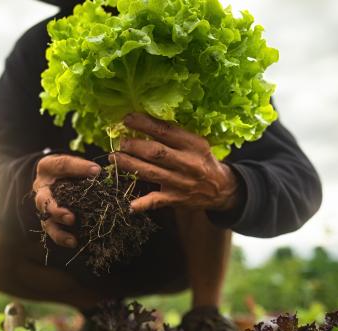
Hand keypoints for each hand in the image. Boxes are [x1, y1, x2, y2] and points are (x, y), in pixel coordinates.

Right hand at [33, 154, 100, 247]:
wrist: (59, 179)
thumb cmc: (69, 170)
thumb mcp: (75, 163)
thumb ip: (83, 167)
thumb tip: (97, 172)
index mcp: (47, 168)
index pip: (61, 166)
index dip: (78, 168)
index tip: (96, 171)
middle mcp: (41, 188)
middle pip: (44, 200)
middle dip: (56, 211)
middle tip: (71, 218)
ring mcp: (44, 206)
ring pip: (46, 220)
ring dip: (58, 231)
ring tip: (72, 239)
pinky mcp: (49, 219)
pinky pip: (53, 231)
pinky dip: (62, 238)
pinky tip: (74, 242)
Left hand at [109, 113, 242, 212]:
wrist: (222, 189)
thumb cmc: (202, 160)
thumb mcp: (196, 143)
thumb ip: (175, 135)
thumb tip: (145, 122)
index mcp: (194, 144)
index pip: (166, 131)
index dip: (145, 124)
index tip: (127, 119)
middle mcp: (188, 163)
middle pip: (156, 152)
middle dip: (134, 146)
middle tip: (120, 142)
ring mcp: (181, 182)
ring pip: (151, 173)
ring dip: (130, 165)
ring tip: (115, 158)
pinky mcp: (176, 199)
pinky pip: (156, 201)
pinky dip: (142, 203)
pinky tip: (128, 204)